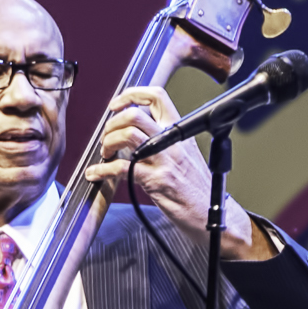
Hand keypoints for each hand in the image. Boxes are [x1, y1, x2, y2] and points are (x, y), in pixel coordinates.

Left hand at [81, 85, 274, 261]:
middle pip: (135, 114)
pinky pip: (122, 167)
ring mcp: (164, 160)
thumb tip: (133, 133)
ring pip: (128, 135)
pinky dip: (102, 170)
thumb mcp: (183, 154)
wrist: (211, 213)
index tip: (116, 104)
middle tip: (107, 139)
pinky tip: (96, 174)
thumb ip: (162, 140)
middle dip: (112, 124)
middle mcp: (172, 141)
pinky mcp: (156, 180)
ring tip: (105, 154)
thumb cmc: (195, 188)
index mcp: (179, 131)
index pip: (157, 97)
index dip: (132, 94)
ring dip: (108, 142)